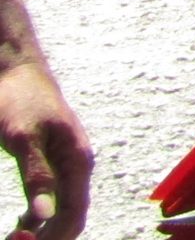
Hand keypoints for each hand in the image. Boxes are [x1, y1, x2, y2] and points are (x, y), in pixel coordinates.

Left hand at [0, 56, 89, 239]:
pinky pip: (55, 199)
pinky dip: (39, 217)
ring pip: (63, 210)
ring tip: (14, 236)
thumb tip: (44, 215)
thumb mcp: (23, 138)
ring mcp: (69, 165)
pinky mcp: (55, 163)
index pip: (75, 214)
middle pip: (72, 216)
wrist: (18, 72)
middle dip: (47, 237)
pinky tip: (21, 222)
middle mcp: (78, 166)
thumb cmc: (20, 100)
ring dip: (42, 230)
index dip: (54, 238)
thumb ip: (37, 176)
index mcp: (78, 160)